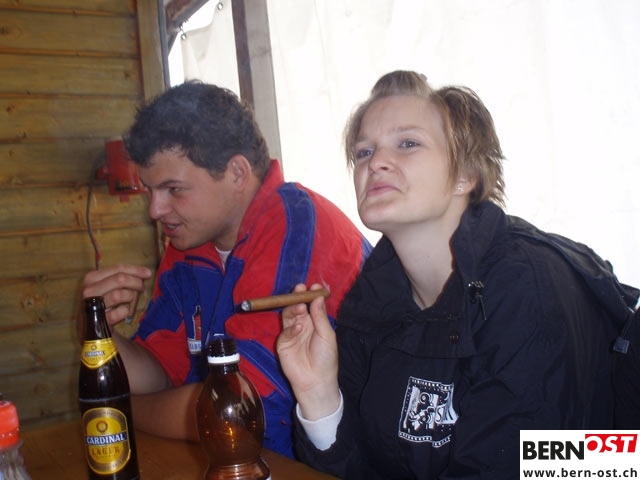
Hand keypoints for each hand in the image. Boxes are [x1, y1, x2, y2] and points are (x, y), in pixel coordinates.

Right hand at [81, 264, 151, 327]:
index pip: (117, 269)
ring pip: (118, 295)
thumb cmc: (102, 302)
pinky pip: (118, 312)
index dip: (135, 270)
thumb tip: (145, 272)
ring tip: (131, 299)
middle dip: (135, 282)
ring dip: (130, 296)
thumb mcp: (107, 286)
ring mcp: (92, 305)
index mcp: (91, 278)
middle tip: (141, 288)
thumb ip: (121, 277)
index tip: (147, 273)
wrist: (91, 327)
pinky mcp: (98, 320)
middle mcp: (89, 290)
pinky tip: (125, 311)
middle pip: (119, 279)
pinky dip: (125, 311)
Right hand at [277, 283, 340, 419]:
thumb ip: (320, 317)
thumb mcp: (327, 335)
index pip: (311, 304)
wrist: (316, 381)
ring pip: (289, 315)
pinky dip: (291, 327)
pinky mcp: (283, 343)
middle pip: (297, 306)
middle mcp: (302, 325)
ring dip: (294, 308)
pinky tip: (299, 328)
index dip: (312, 294)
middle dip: (298, 296)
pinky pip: (285, 331)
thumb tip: (317, 297)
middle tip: (300, 288)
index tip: (315, 286)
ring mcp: (292, 333)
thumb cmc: (326, 358)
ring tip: (300, 307)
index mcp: (315, 322)